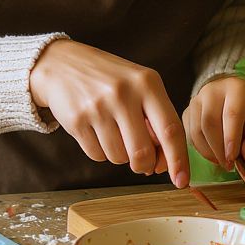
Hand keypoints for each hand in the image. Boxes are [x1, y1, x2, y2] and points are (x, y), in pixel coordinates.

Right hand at [29, 39, 188, 187]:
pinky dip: (101, 151)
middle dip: (144, 165)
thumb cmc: (111, 80)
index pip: (170, 129)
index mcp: (147, 83)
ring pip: (119, 157)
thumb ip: (156, 119)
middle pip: (142, 152)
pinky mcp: (76, 121)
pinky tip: (96, 130)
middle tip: (141, 162)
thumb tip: (164, 163)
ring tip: (113, 131)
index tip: (182, 180)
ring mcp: (98, 107)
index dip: (178, 159)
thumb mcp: (140, 87)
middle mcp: (123, 94)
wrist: (63, 64)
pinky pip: (97, 156)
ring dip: (120, 155)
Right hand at [185, 76, 244, 171]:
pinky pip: (188, 134)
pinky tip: (213, 154)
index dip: (231, 138)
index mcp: (237, 89)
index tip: (232, 159)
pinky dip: (200, 149)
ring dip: (208, 151)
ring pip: (196, 130)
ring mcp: (197, 99)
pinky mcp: (188, 111)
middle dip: (218, 149)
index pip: (231, 114)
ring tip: (222, 161)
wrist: (239, 99)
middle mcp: (213, 90)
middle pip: (209, 122)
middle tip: (228, 165)